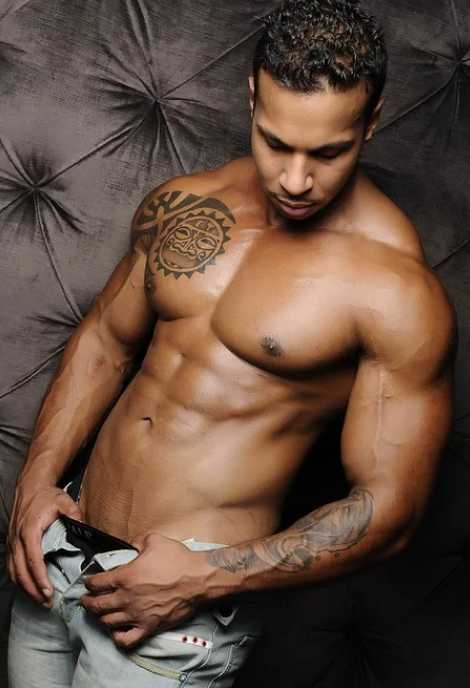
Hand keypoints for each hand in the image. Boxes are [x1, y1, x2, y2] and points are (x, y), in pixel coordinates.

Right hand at [7, 479, 82, 604]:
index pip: (33, 560)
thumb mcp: (64, 501)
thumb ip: (74, 514)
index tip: (48, 593)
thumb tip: (85, 528)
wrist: (31, 486)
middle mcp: (17, 539)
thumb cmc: (47, 495)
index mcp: (30, 530)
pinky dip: (19, 580)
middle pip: (21, 572)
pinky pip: (11, 567)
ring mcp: (12, 542)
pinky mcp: (11, 544)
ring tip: (40, 600)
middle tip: (47, 603)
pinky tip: (29, 587)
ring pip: (13, 572)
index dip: (39, 579)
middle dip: (33, 590)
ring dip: (25, 588)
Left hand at [81, 531, 213, 647]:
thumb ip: (137, 541)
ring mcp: (137, 615)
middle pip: (98, 605)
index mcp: (125, 577)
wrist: (198, 579)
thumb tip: (131, 544)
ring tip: (99, 614)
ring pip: (108, 622)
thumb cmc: (178, 560)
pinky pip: (126, 639)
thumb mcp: (154, 540)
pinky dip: (117, 637)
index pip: (98, 583)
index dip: (89, 582)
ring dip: (99, 618)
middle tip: (85, 600)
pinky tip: (116, 631)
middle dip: (88, 602)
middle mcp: (127, 598)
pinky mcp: (149, 627)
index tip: (88, 582)